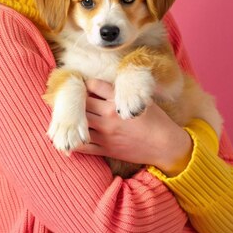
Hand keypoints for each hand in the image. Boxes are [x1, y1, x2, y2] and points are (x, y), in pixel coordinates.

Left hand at [75, 79, 192, 176]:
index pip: (93, 85)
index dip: (87, 83)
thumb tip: (106, 83)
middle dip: (76, 100)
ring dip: (72, 119)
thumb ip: (123, 91)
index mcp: (118, 100)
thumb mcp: (142, 99)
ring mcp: (105, 134)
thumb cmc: (156, 120)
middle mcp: (109, 116)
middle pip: (82, 103)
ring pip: (78, 123)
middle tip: (72, 98)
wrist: (165, 145)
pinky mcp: (106, 149)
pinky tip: (69, 137)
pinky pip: (83, 146)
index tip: (85, 84)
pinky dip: (74, 142)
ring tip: (67, 116)